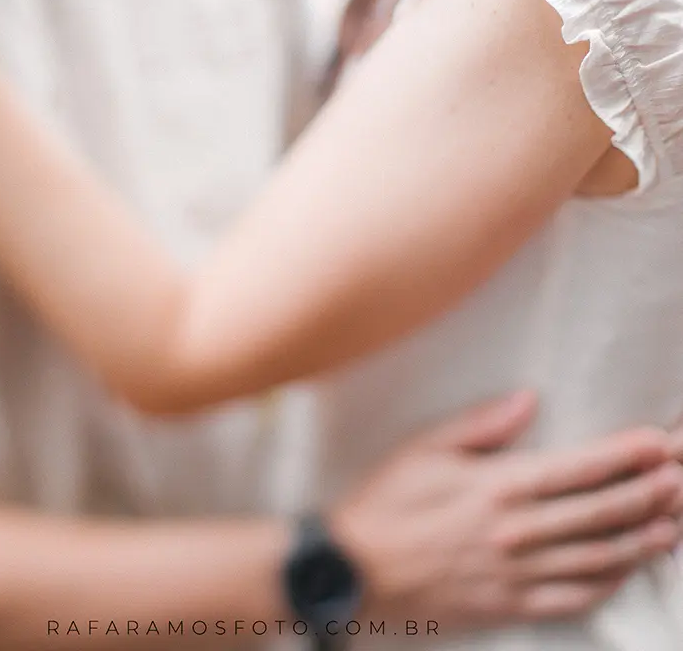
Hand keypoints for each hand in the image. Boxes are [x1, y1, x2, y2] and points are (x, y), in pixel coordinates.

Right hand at [329, 392, 682, 633]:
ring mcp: (517, 574)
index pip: (577, 469)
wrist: (355, 571)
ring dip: (641, 540)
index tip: (658, 442)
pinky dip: (609, 583)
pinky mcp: (511, 606)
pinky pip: (573, 598)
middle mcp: (516, 532)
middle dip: (648, 494)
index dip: (623, 455)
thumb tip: (528, 400)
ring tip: (674, 524)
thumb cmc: (387, 502)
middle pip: (599, 513)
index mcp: (497, 487)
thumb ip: (481, 425)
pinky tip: (629, 569)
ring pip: (596, 558)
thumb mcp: (424, 448)